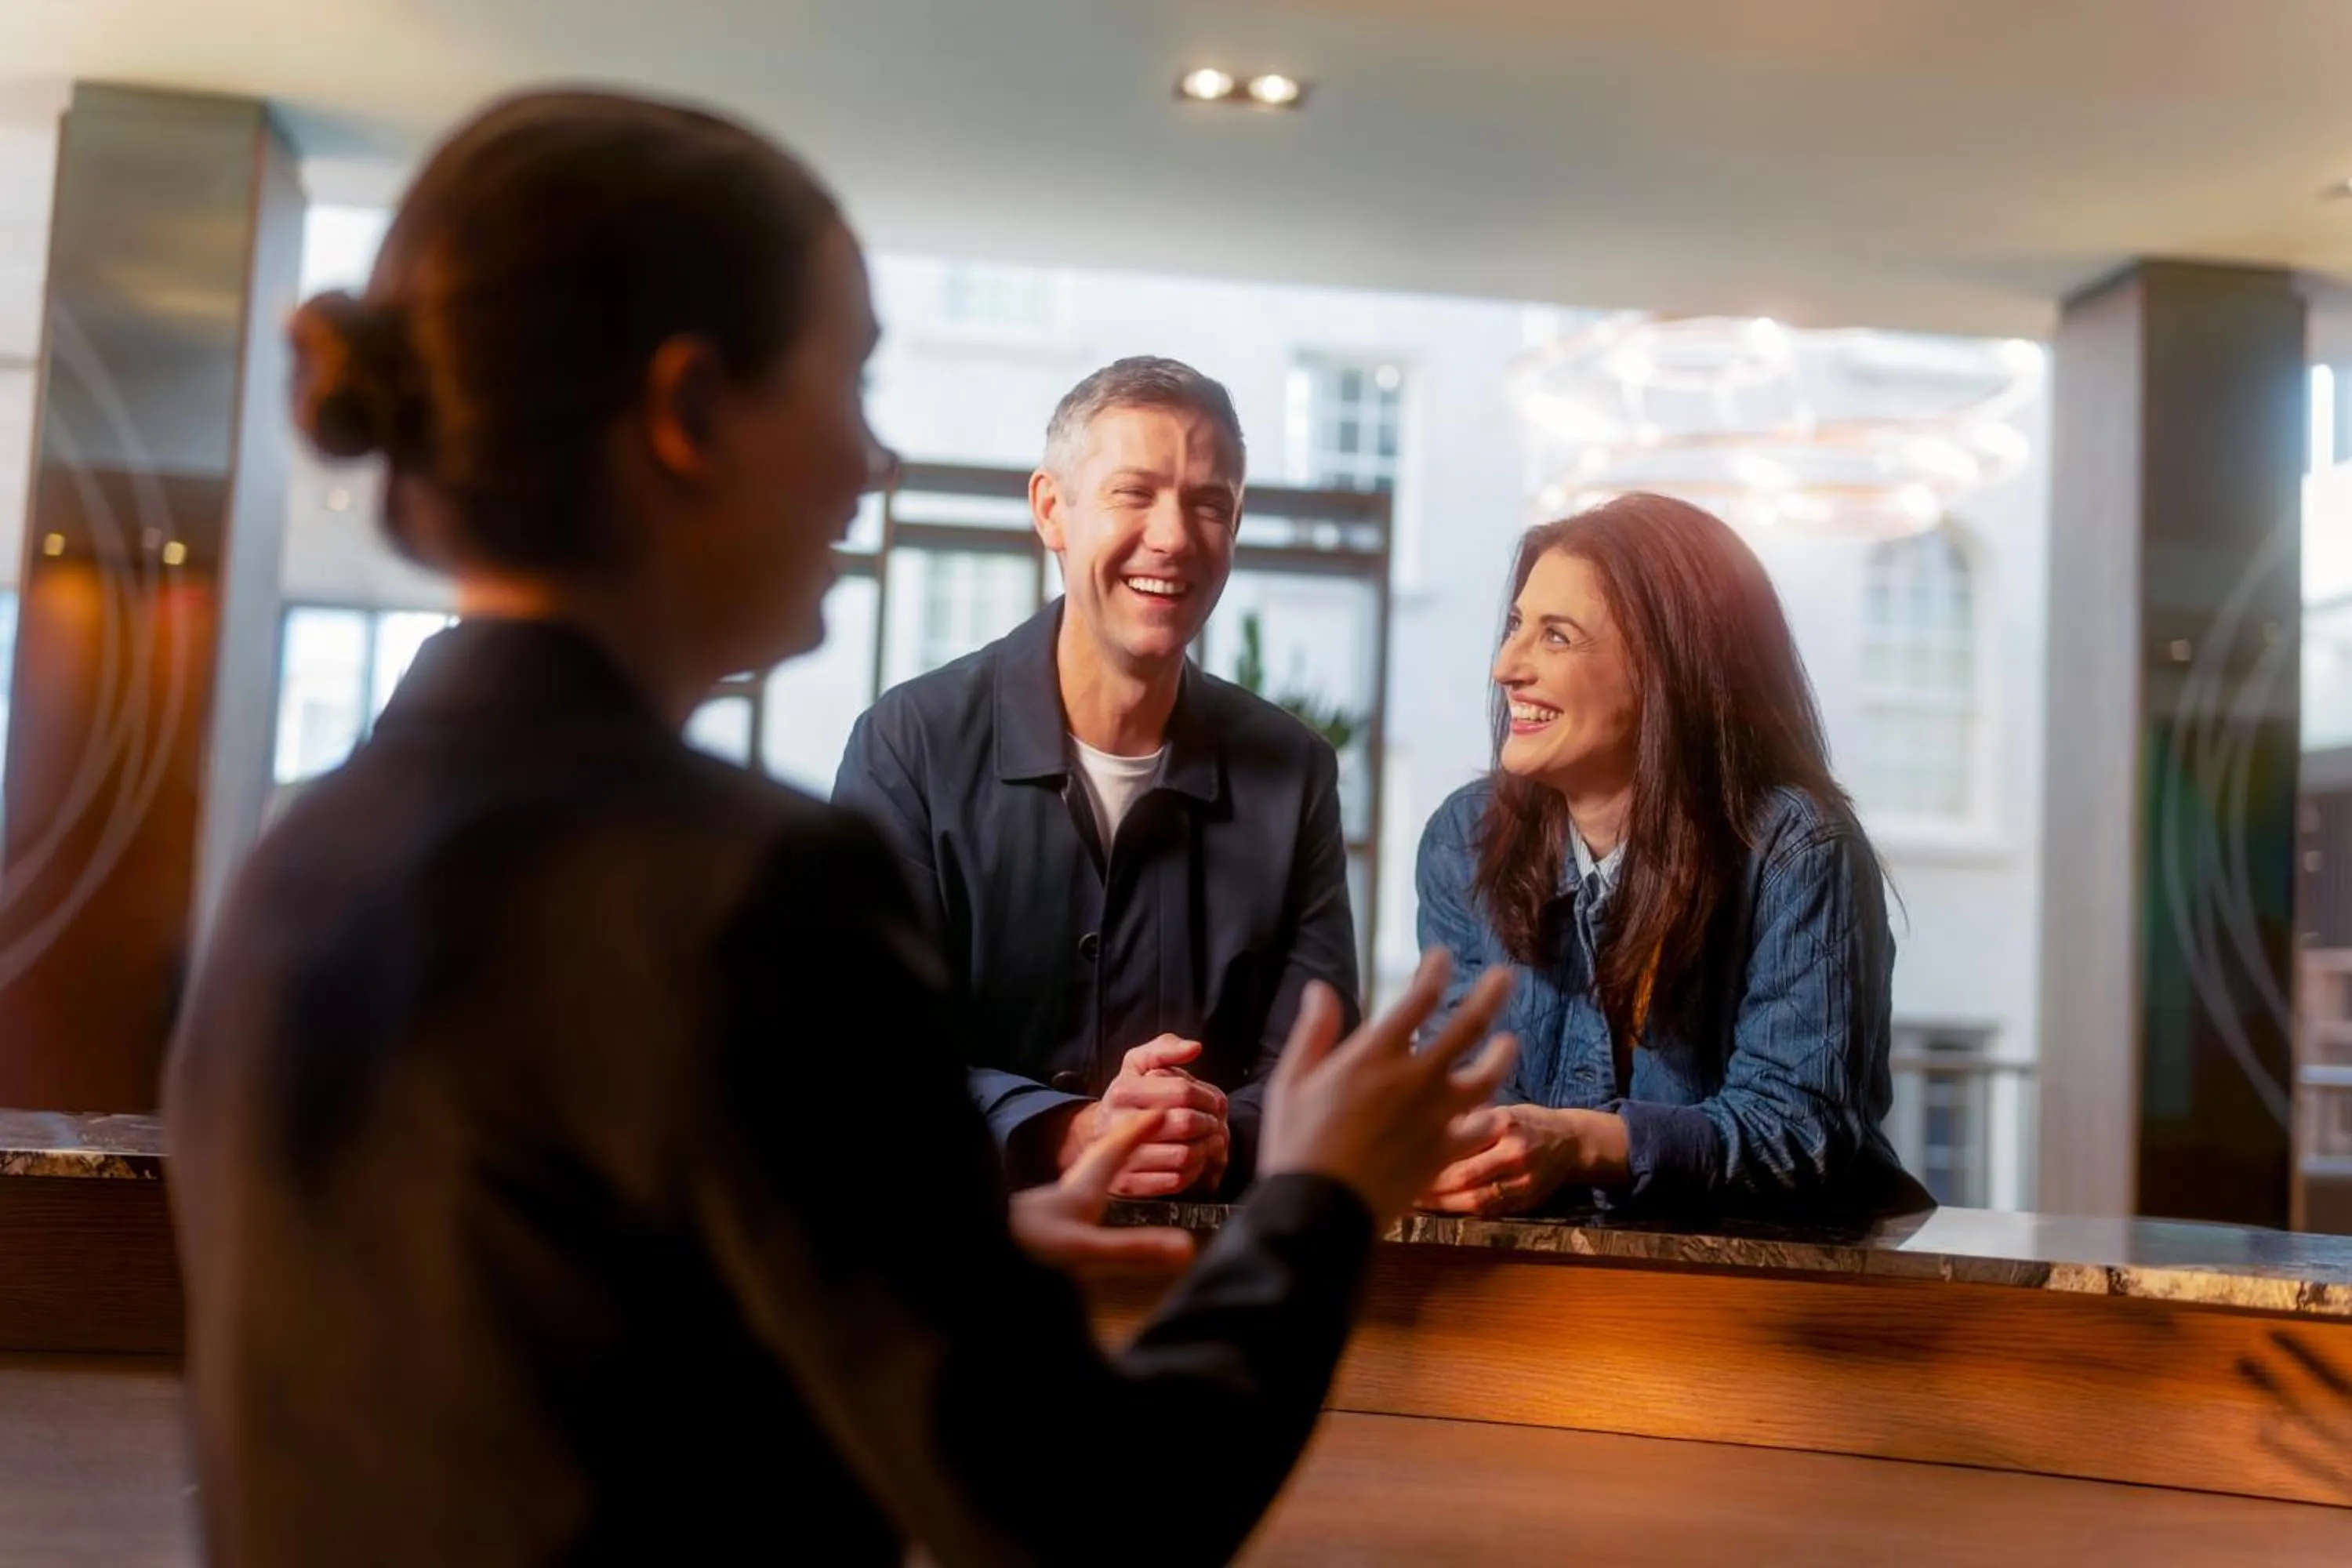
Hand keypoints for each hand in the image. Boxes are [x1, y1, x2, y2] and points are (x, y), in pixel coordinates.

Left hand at [1010, 1110, 1197, 1281]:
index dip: (1138, 1131)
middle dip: (1124, 1141)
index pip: (1114, 1151)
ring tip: (1122, 1157)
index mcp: (1081, 1191)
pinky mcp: (1037, 1233)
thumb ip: (1132, 1249)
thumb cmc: (1022, 1246)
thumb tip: (1186, 1248)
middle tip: (1146, 1123)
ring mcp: (1050, 1214)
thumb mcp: (1081, 1251)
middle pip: (1100, 1158)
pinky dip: (1090, 1192)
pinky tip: (1085, 1210)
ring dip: (1105, 1164)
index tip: (1161, 1110)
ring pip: (1084, 1178)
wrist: (974, 1250)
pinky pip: (1073, 1202)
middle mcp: (1067, 1196)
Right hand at [1057, 1036, 1229, 1197]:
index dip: (1208, 1097)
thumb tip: (1194, 1048)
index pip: (1181, 1092)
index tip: (1215, 1102)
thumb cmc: (1130, 1096)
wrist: (1100, 1133)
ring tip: (1209, 1141)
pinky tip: (1195, 1160)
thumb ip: (1166, 1048)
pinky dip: (1194, 1171)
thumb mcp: (1140, 1063)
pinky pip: (1175, 1181)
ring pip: (1182, 1156)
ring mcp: (1121, 1159)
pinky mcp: (1129, 1185)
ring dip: (1205, 1148)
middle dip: (1210, 1122)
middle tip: (1216, 1123)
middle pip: (1185, 1124)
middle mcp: (1117, 1125)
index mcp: (1123, 1091)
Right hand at [1258, 949, 1518, 1224]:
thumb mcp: (1290, 1081)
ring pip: (1488, 1076)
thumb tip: (1319, 989)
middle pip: (1468, 1025)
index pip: (1419, 997)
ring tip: (1509, 1041)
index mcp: (1375, 1054)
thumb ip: (1313, 1032)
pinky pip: (1479, 1129)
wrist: (1319, 1210)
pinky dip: (1489, 1117)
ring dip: (1501, 1054)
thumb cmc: (1296, 1144)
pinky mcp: (1444, 1152)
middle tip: (1504, 976)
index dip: (1434, 971)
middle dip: (1490, 995)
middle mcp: (1415, 1077)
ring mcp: (1436, 1116)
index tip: (1439, 958)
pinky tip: (1492, 1111)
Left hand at [1415, 1105, 1625, 1215]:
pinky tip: (1440, 1208)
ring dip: (1442, 1204)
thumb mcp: (1498, 1108)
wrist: (1572, 1142)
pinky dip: (1461, 1211)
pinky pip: (1488, 1211)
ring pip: (1475, 1200)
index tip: (1399, 1156)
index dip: (1427, 1155)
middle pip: (1464, 1176)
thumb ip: (1466, 1118)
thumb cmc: (1526, 1121)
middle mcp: (1515, 1153)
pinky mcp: (1526, 1202)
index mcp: (1504, 1123)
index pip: (1460, 1143)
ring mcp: (1523, 1181)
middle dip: (1429, 1184)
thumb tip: (1421, 1122)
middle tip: (1399, 1183)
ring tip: (1413, 1200)